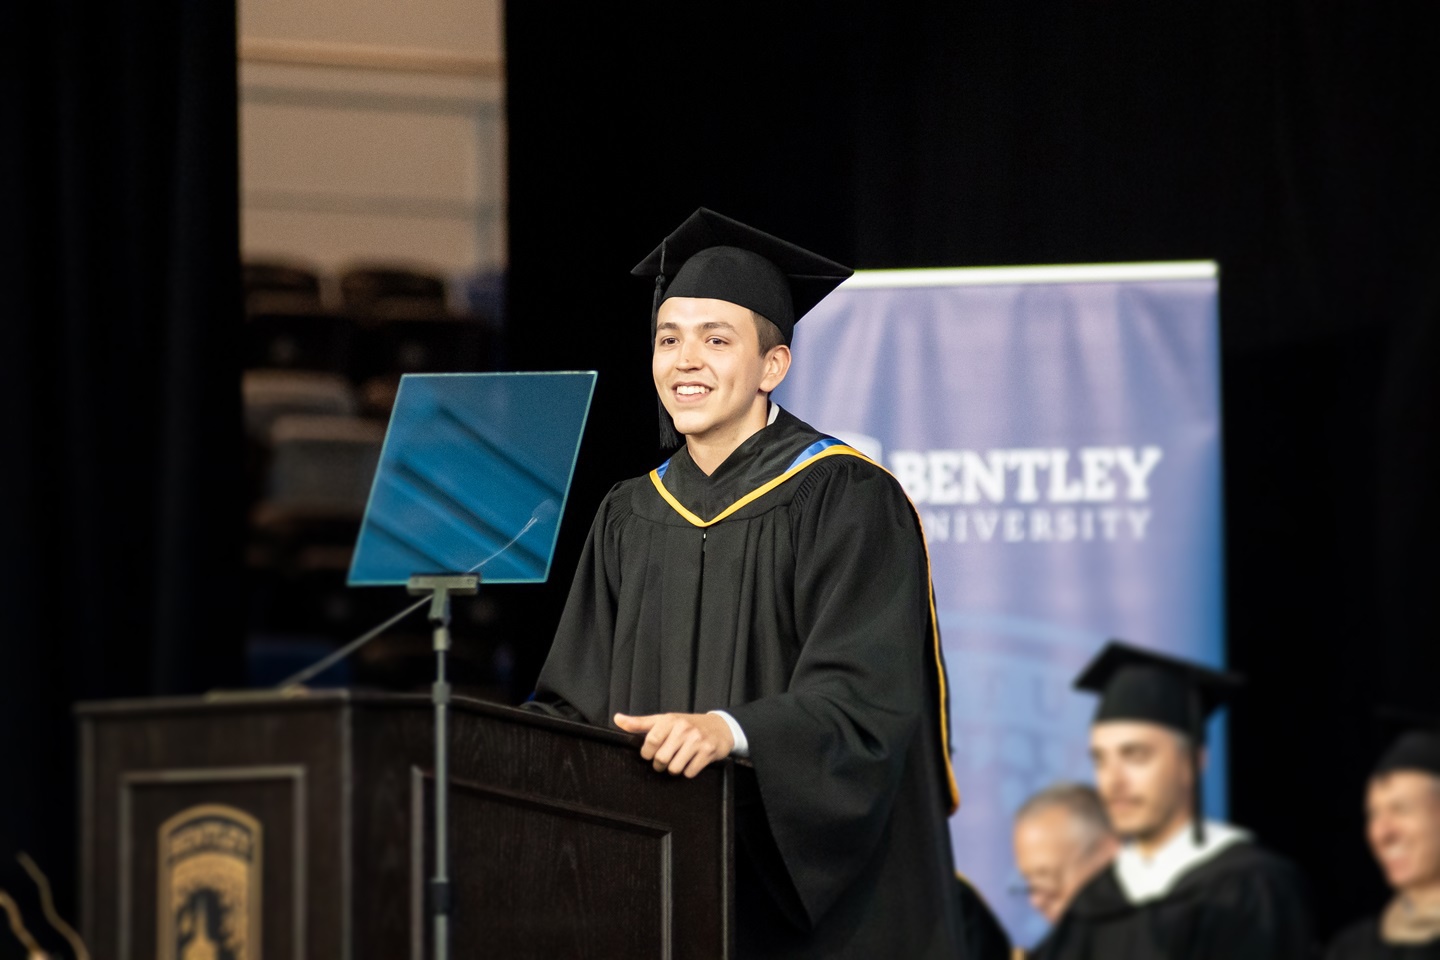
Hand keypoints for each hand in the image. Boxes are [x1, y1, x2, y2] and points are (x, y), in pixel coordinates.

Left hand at [613, 712, 734, 777]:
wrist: (720, 727)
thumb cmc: (687, 724)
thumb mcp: (664, 720)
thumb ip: (640, 723)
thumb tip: (617, 719)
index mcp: (670, 720)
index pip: (650, 741)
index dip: (647, 753)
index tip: (650, 753)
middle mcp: (684, 728)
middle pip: (661, 758)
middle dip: (660, 764)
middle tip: (665, 759)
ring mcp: (697, 740)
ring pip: (675, 768)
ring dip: (674, 768)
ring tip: (678, 760)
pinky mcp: (708, 752)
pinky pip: (689, 772)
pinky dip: (688, 771)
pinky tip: (691, 761)